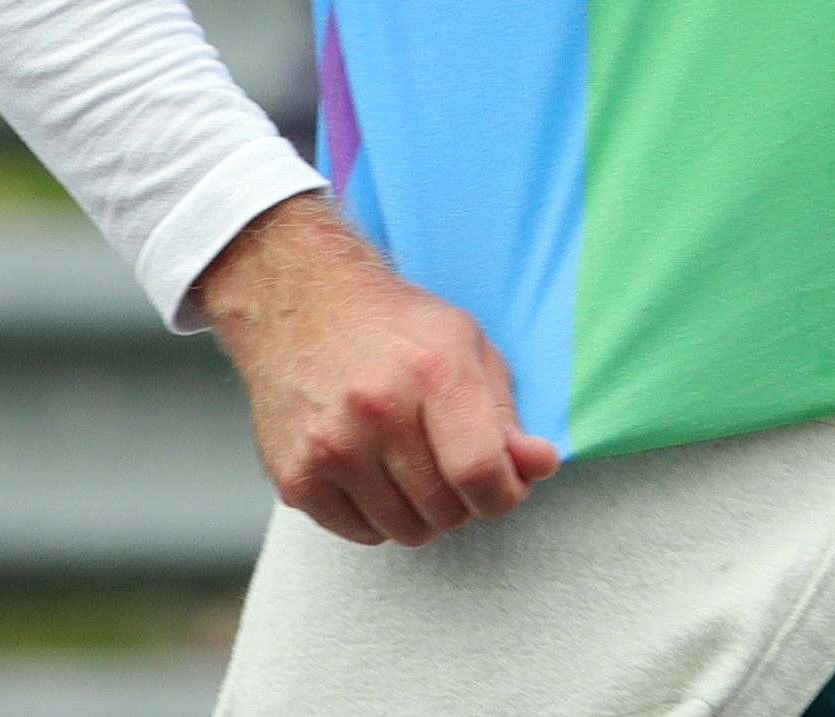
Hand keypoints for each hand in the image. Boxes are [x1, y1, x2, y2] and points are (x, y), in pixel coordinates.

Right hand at [190, 194, 559, 547]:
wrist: (299, 302)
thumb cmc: (393, 325)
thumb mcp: (466, 345)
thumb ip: (506, 413)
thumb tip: (538, 466)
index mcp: (433, 371)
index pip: (481, 473)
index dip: (504, 493)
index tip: (501, 484)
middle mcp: (379, 410)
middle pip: (447, 510)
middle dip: (461, 498)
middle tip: (446, 460)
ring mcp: (331, 445)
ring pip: (405, 530)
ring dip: (418, 510)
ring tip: (406, 461)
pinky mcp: (296, 475)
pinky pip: (359, 534)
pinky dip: (375, 515)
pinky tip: (370, 470)